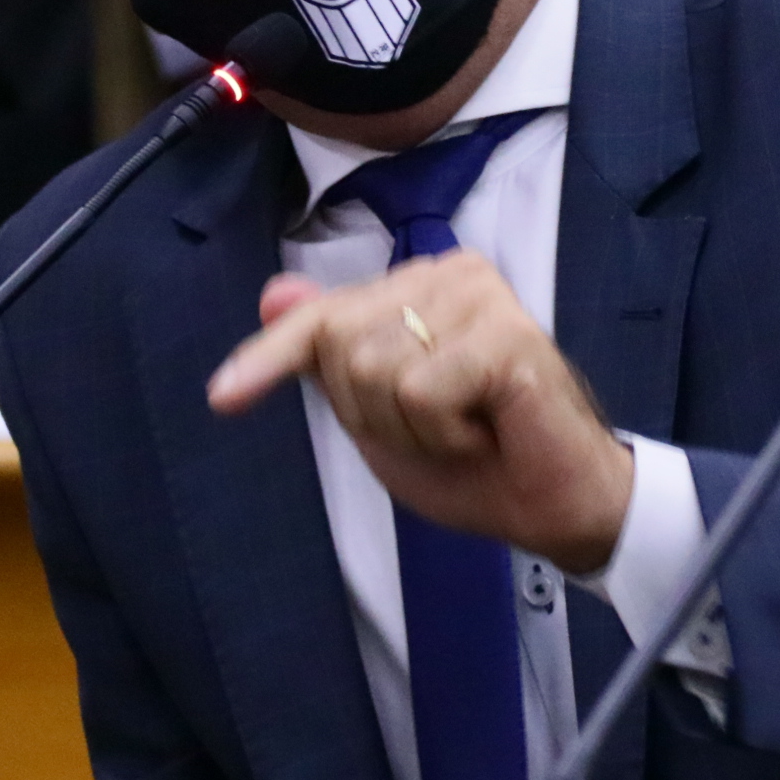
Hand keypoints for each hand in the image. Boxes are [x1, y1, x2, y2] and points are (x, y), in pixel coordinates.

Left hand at [207, 250, 633, 573]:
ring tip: (466, 429)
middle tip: (438, 428)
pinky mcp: (506, 333)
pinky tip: (487, 430)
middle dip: (371, 413)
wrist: (556, 506)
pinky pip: (420, 391)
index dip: (267, 360)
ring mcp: (481, 296)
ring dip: (410, 428)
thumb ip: (331, 358)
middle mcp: (449, 273)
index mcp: (420, 284)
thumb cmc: (476, 461)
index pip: (321, 317)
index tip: (222, 398)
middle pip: (339, 345)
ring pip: (374, 368)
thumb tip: (274, 293)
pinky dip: (443, 433)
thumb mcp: (381, 416)